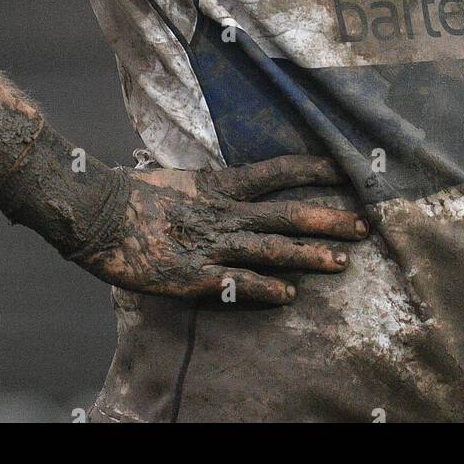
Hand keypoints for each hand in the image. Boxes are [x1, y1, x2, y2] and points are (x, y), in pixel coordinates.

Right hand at [71, 154, 368, 305]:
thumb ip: (211, 188)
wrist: (99, 214)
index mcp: (221, 185)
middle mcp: (224, 212)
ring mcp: (212, 243)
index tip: (345, 168)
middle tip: (365, 223)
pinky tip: (288, 295)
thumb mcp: (181, 181)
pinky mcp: (195, 274)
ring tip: (342, 261)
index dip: (313, 170)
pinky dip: (264, 287)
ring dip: (308, 254)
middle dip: (328, 217)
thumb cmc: (134, 196)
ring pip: (271, 248)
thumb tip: (233, 187)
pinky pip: (236, 282)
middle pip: (288, 212)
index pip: (278, 172)